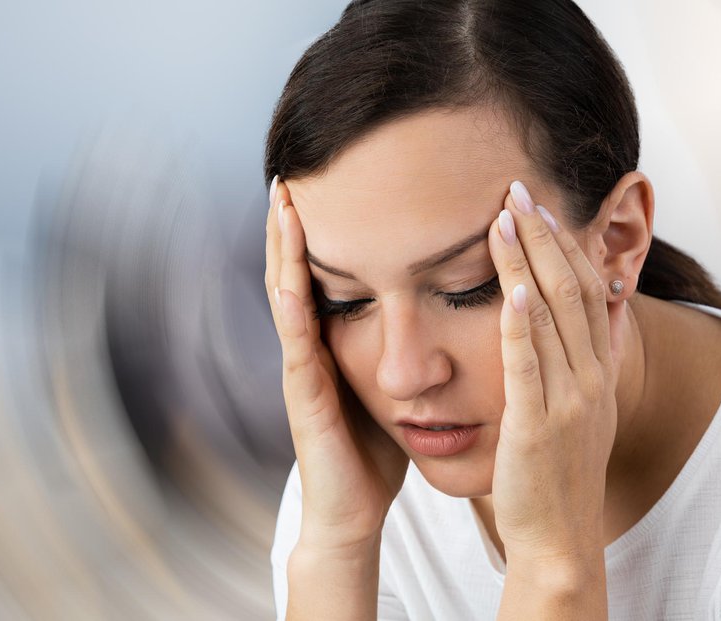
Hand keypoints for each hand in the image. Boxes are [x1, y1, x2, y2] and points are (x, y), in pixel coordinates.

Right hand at [265, 176, 408, 550]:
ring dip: (282, 248)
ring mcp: (302, 370)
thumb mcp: (388, 387)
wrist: (352, 511)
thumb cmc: (372, 451)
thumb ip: (398, 352)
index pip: (324, 274)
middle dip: (293, 223)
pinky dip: (291, 304)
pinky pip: (297, 342)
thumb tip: (437, 313)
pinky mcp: (304, 396)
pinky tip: (290, 273)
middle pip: (297, 271)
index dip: (321, 231)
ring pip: (287, 296)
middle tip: (292, 171)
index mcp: (333, 343)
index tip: (328, 181)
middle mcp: (311, 348)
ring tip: (282, 200)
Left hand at [487, 181, 621, 565]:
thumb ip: (578, 359)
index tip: (539, 206)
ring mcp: (570, 401)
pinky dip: (522, 325)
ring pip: (552, 316)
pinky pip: (530, 367)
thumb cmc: (558, 471)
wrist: (560, 538)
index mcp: (599, 371)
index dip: (565, 244)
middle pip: (572, 289)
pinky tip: (511, 289)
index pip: (587, 290)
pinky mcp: (538, 426)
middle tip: (517, 190)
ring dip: (527, 262)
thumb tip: (580, 311)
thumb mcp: (579, 409)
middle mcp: (592, 378)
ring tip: (504, 218)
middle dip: (544, 236)